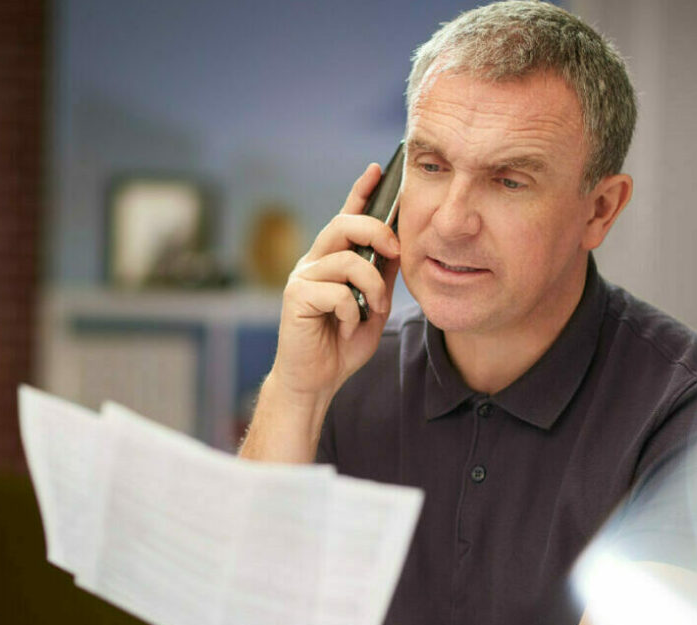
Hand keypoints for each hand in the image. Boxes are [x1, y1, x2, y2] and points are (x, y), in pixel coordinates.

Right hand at [268, 163, 402, 405]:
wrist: (315, 382)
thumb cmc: (341, 345)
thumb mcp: (373, 307)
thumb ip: (383, 276)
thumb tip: (401, 246)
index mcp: (333, 260)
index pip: (346, 216)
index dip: (361, 191)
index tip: (379, 169)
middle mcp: (314, 262)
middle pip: (344, 224)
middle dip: (377, 231)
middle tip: (396, 251)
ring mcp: (302, 277)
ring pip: (347, 260)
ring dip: (372, 288)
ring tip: (372, 311)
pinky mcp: (295, 297)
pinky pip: (336, 292)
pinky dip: (350, 313)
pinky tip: (343, 328)